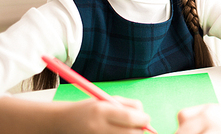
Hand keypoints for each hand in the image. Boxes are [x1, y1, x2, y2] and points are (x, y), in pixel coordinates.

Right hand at [0, 95, 150, 133]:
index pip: (132, 118)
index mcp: (102, 111)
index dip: (143, 119)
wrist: (61, 123)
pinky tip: (115, 133)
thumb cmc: (89, 109)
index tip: (145, 119)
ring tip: (124, 130)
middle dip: (139, 130)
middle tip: (138, 126)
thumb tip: (146, 119)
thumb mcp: (107, 101)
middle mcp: (98, 127)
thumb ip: (129, 106)